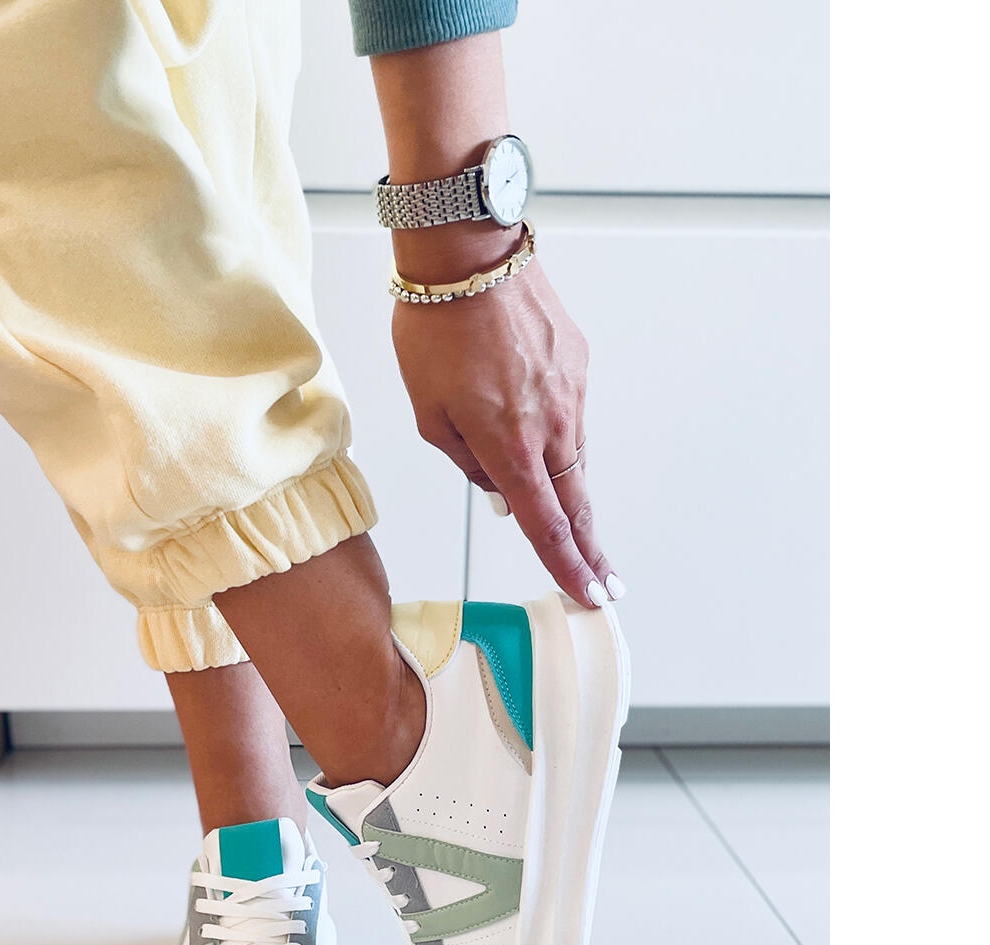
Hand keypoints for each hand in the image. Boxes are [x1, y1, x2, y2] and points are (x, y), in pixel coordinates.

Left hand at [391, 254, 620, 608]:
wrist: (468, 257)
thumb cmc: (434, 333)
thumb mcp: (430, 413)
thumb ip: (469, 463)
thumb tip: (505, 497)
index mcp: (509, 444)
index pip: (547, 525)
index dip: (568, 567)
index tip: (588, 595)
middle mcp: (552, 424)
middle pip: (576, 503)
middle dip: (590, 550)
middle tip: (606, 583)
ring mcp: (572, 392)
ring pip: (574, 458)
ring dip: (571, 493)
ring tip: (571, 521)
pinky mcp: (578, 363)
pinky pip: (569, 414)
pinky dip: (557, 434)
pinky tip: (537, 428)